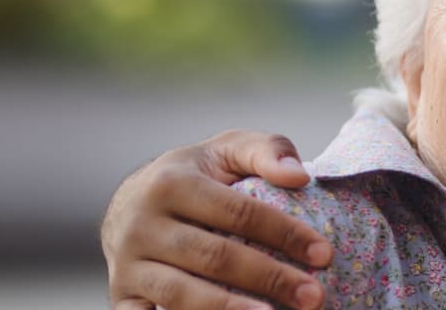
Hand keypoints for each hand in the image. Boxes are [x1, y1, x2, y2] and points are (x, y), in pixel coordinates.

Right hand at [101, 130, 329, 309]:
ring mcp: (127, 263)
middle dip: (269, 278)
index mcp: (171, 183)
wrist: (130, 200)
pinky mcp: (121, 294)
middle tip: (315, 296)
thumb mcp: (227, 150)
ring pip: (180, 294)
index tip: (324, 255)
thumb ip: (267, 150)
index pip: (238, 213)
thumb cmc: (196, 174)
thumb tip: (299, 175)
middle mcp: (142, 224)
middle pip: (214, 257)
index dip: (285, 234)